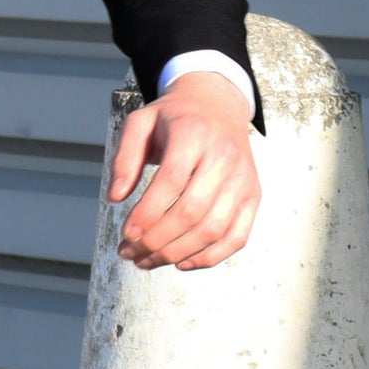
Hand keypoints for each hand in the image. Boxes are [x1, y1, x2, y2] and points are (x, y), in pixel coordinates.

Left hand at [109, 74, 260, 271]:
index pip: (172, 180)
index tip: (126, 233)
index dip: (148, 213)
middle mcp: (224, 156)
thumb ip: (125, 157)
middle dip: (157, 240)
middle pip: (192, 211)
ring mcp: (243, 179)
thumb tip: (115, 197)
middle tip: (130, 252)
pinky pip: (236, 237)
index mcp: (194, 133)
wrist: (217, 106)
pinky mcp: (253, 196)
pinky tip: (180, 263)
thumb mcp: (141, 123)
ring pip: (213, 229)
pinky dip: (209, 257)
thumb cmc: (174, 119)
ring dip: (176, 254)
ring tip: (146, 261)